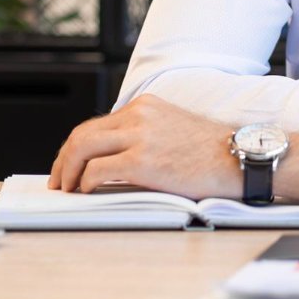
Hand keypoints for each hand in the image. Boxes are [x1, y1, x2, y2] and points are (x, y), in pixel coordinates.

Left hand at [47, 94, 237, 200]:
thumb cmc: (212, 152)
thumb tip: (112, 157)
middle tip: (59, 181)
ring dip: (67, 172)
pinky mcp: (142, 161)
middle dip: (63, 160)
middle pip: (82, 134)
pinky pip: (97, 171)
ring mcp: (140, 136)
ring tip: (67, 189)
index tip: (69, 165)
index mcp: (146, 105)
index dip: (75, 147)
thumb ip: (144, 133)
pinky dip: (85, 183)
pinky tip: (87, 192)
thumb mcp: (173, 128)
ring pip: (82, 149)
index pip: (97, 124)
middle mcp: (139, 115)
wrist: (240, 158)